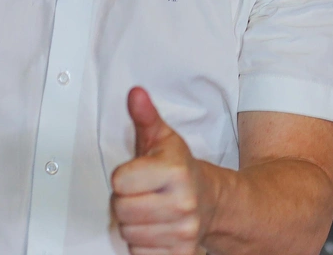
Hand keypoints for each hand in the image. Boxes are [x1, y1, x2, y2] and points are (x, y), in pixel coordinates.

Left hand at [112, 88, 212, 254]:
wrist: (213, 201)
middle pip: (121, 210)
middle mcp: (183, 203)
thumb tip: (135, 94)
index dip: (123, 178)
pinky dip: (143, 246)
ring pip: (128, 234)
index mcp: (176, 171)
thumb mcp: (164, 139)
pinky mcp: (181, 254)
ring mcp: (184, 231)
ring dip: (134, 225)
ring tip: (150, 212)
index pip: (119, 181)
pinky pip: (140, 254)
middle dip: (126, 202)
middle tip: (142, 194)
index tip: (138, 174)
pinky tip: (156, 229)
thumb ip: (146, 116)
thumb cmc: (180, 170)